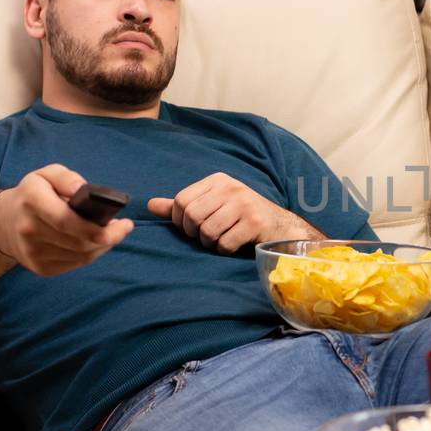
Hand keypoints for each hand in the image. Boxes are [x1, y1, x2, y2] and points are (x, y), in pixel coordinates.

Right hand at [0, 164, 132, 276]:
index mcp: (32, 202)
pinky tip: (96, 243)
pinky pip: (75, 264)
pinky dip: (92, 254)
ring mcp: (33, 253)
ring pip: (81, 256)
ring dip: (103, 246)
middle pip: (79, 243)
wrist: (3, 221)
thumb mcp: (46, 174)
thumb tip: (83, 190)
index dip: (97, 227)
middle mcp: (29, 230)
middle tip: (124, 227)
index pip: (67, 220)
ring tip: (113, 233)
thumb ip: (66, 178)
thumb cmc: (33, 194)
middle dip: (109, 238)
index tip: (123, 223)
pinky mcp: (40, 267)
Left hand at [148, 172, 317, 252]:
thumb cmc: (241, 217)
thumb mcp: (212, 205)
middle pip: (192, 216)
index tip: (191, 227)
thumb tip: (150, 205)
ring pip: (207, 231)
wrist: (280, 226)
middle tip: (206, 237)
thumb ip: (183, 205)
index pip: (181, 201)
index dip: (180, 220)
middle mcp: (231, 188)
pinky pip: (224, 243)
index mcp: (218, 180)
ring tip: (220, 240)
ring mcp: (244, 204)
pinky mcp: (254, 222)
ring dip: (210, 243)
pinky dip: (224, 250)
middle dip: (194, 233)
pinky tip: (233, 245)